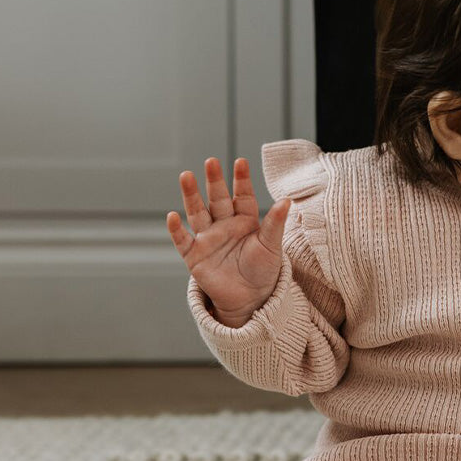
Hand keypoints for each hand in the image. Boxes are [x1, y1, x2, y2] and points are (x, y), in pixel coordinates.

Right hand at [167, 157, 290, 326]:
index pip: (243, 195)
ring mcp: (208, 238)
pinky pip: (183, 240)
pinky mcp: (194, 255)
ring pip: (197, 213)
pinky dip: (176, 230)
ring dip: (191, 196)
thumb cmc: (263, 270)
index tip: (241, 162)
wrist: (250, 299)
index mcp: (245, 220)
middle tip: (211, 162)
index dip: (242, 180)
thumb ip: (276, 224)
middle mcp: (224, 224)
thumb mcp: (272, 246)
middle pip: (218, 199)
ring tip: (186, 176)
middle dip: (214, 181)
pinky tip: (172, 216)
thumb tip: (287, 200)